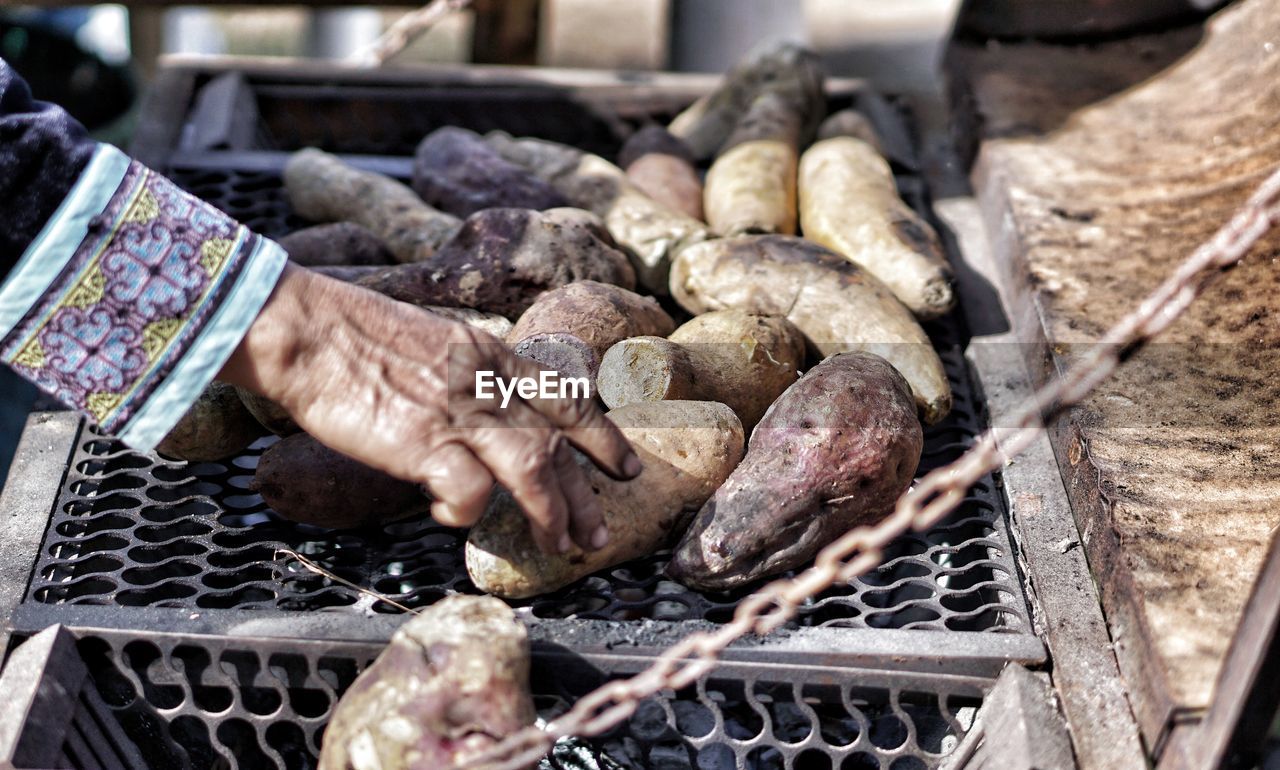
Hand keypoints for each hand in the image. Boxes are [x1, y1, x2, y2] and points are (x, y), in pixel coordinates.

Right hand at [221, 264, 640, 552]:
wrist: (306, 329)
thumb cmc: (352, 338)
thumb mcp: (433, 344)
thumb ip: (467, 379)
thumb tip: (484, 425)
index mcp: (489, 354)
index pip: (565, 396)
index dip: (602, 437)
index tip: (627, 467)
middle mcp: (486, 381)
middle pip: (557, 442)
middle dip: (585, 494)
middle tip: (597, 537)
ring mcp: (458, 412)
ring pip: (534, 469)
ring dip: (551, 513)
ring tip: (558, 546)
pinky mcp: (424, 442)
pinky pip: (470, 492)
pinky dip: (467, 512)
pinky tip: (452, 515)